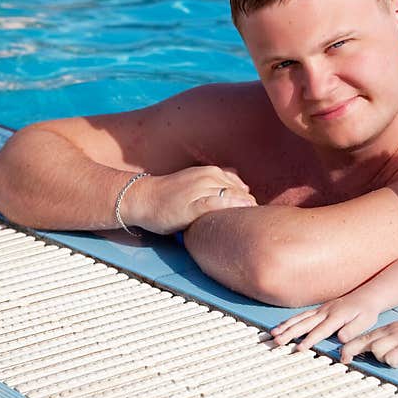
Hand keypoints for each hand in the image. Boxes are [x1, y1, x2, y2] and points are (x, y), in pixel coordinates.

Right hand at [129, 165, 256, 234]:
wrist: (143, 198)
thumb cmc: (170, 195)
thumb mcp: (197, 183)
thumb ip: (219, 185)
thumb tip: (245, 190)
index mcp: (212, 172)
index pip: (240, 187)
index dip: (248, 203)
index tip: (252, 217)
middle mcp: (208, 177)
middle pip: (240, 193)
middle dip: (250, 208)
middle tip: (254, 225)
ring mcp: (200, 189)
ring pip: (232, 197)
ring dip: (244, 210)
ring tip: (249, 225)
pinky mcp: (192, 204)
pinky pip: (216, 205)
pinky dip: (230, 210)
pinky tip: (238, 218)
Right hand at [271, 290, 380, 351]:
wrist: (367, 296)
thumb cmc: (366, 311)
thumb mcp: (365, 322)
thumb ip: (352, 331)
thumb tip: (340, 339)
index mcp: (336, 316)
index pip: (320, 330)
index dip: (309, 340)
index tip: (299, 348)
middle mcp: (325, 312)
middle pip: (305, 324)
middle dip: (290, 333)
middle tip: (278, 341)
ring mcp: (320, 310)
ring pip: (300, 318)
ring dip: (286, 326)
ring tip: (274, 334)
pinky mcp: (318, 310)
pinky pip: (301, 315)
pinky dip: (290, 321)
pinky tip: (281, 326)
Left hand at [340, 320, 397, 367]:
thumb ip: (390, 340)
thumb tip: (375, 352)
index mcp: (390, 328)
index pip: (365, 335)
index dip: (351, 346)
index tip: (343, 356)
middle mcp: (393, 331)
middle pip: (365, 341)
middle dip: (351, 351)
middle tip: (345, 361)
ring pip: (377, 351)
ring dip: (382, 359)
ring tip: (397, 359)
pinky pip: (391, 359)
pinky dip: (394, 363)